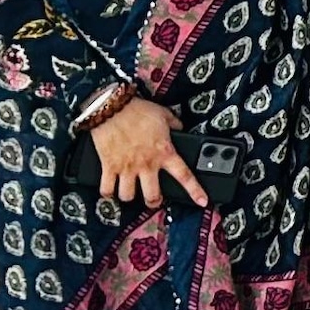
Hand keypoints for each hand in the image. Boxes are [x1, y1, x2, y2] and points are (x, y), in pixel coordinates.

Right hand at [91, 97, 205, 210]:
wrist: (112, 108)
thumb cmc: (138, 110)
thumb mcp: (165, 115)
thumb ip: (175, 125)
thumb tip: (180, 128)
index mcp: (164, 152)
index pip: (185, 176)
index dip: (195, 191)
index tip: (202, 202)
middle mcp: (146, 164)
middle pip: (152, 195)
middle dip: (154, 201)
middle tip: (154, 200)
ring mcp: (126, 167)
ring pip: (128, 196)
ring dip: (130, 196)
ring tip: (132, 192)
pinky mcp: (108, 167)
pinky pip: (106, 189)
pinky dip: (108, 192)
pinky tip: (111, 190)